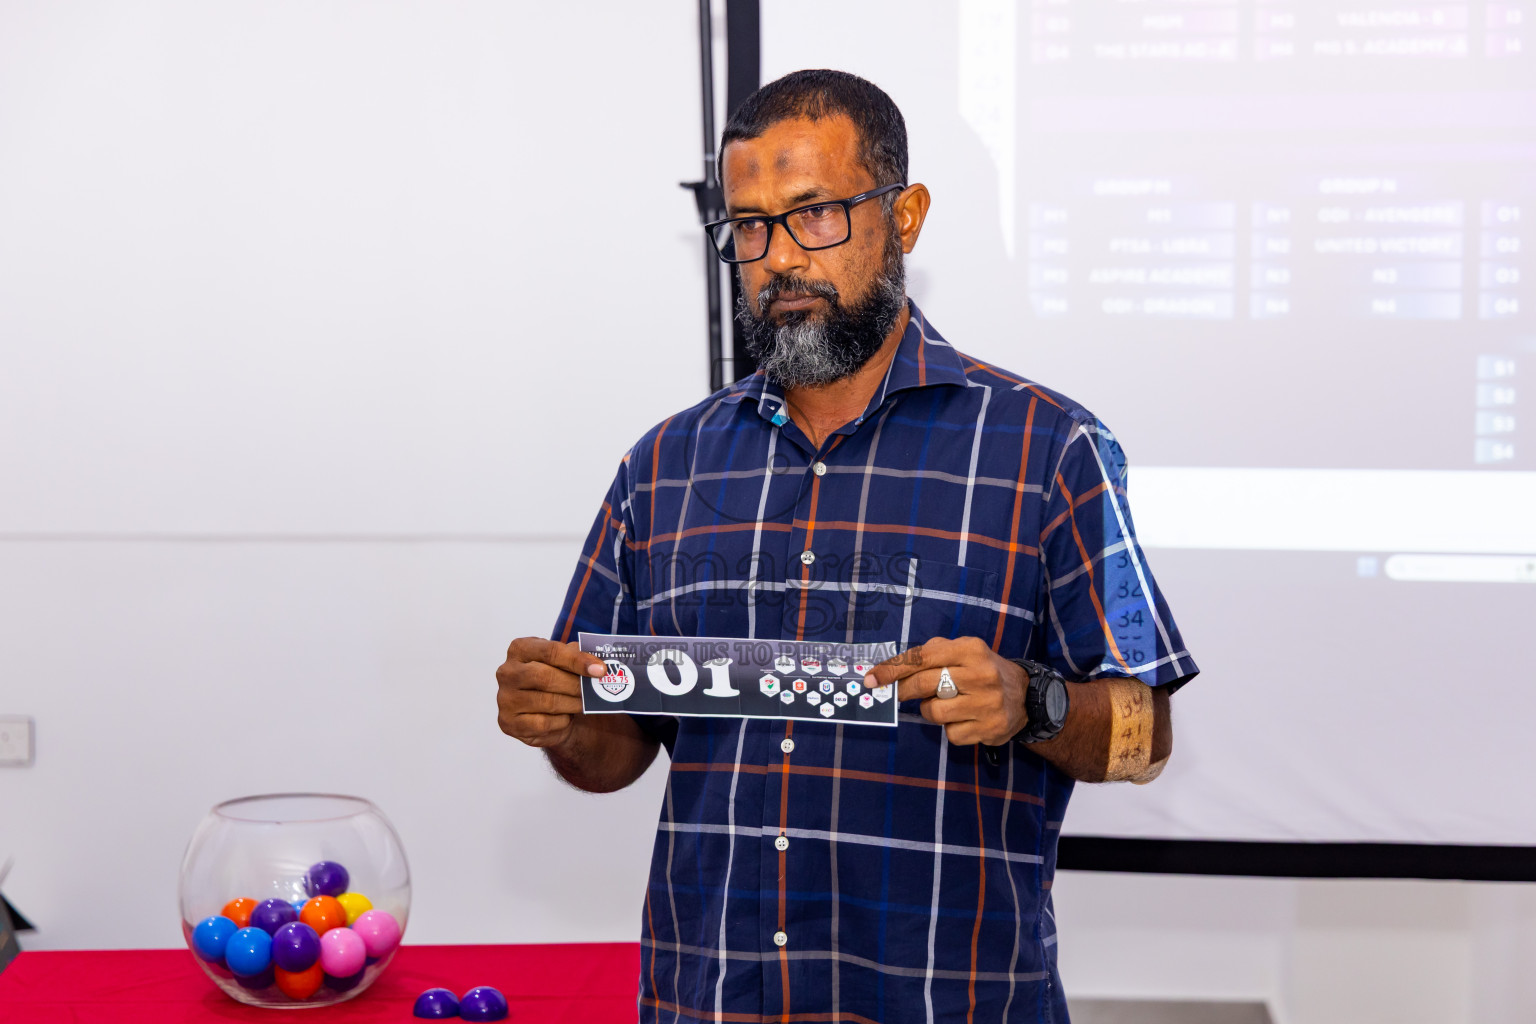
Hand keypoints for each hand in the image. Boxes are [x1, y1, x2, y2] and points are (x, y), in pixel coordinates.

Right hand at [496, 637, 605, 749]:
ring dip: (572, 704)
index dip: (577, 660)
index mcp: (520, 649)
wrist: (543, 711)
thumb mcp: (565, 662)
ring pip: (547, 702)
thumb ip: (577, 658)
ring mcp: (505, 699)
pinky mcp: (509, 723)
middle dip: (574, 685)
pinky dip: (561, 722)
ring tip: (582, 703)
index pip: (551, 651)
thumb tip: (596, 665)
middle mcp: (507, 672)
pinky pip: (543, 724)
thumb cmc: (556, 680)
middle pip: (546, 677)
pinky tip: (566, 718)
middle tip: (592, 690)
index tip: (600, 669)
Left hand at [865, 637, 1028, 746]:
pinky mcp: (990, 729)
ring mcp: (987, 704)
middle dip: (903, 690)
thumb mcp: (962, 651)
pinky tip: (963, 719)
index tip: (872, 678)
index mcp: (971, 650)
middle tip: (895, 694)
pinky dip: (949, 728)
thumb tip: (889, 670)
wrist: (1025, 696)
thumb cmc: (982, 670)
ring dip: (930, 710)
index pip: (922, 657)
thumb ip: (930, 654)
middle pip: (924, 684)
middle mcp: (981, 675)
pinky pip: (950, 734)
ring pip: (934, 712)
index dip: (893, 668)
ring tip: (944, 704)